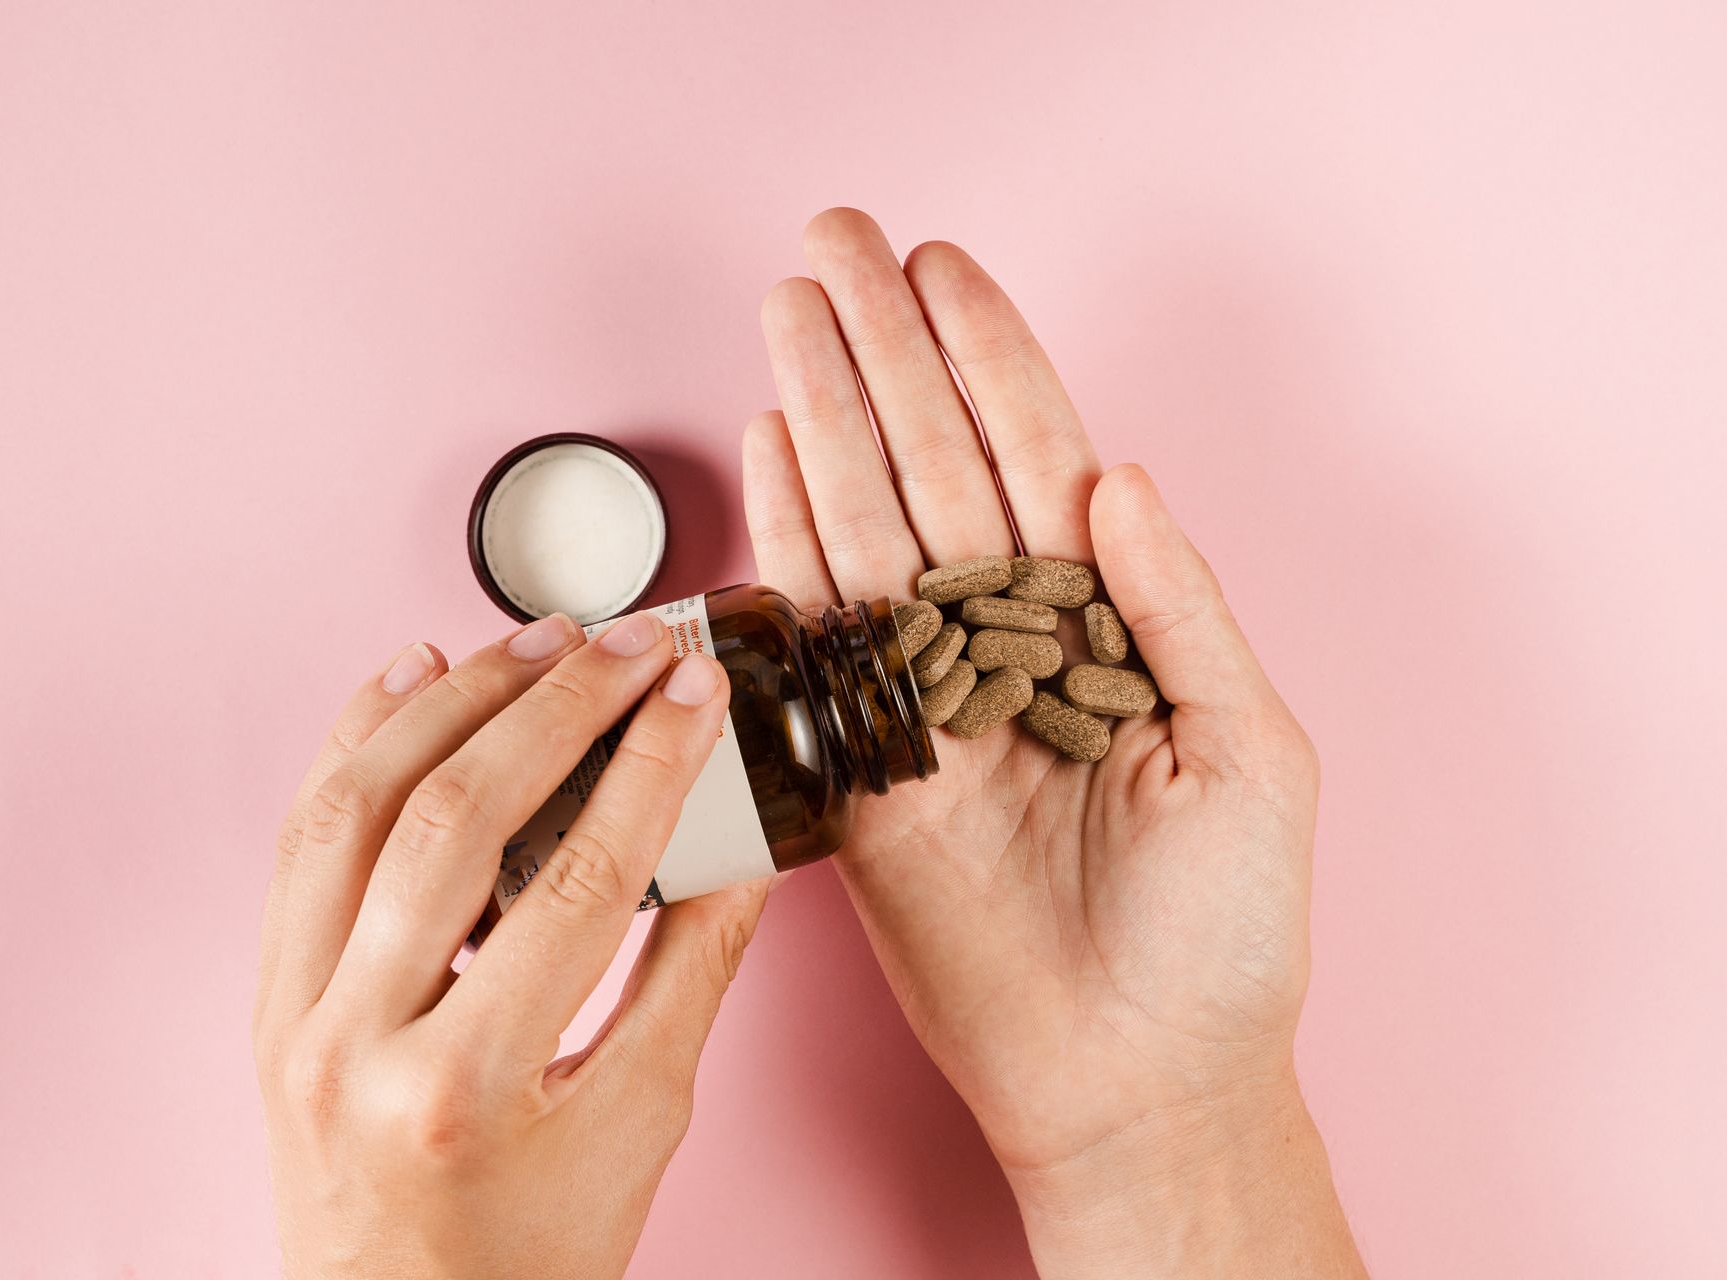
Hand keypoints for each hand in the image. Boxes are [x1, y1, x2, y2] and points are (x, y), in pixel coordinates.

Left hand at [253, 615, 767, 1278]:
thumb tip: (738, 846)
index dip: (647, 768)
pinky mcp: (267, 1000)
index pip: (576, 885)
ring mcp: (291, 1018)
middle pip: (454, 820)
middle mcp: (355, 1043)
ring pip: (353, 807)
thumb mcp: (641, 1127)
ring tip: (533, 641)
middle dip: (555, 707)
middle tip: (626, 644)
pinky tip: (411, 679)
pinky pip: (299, 843)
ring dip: (450, 704)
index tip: (693, 691)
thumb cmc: (530, 1257)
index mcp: (468, 1090)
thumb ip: (689, 975)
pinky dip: (354, 744)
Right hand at [744, 210, 1363, 1274]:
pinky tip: (772, 448)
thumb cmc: (1224, 932)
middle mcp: (1005, 639)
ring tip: (786, 310)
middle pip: (934, 461)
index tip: (940, 264)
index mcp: (1103, 622)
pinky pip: (816, 632)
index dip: (987, 356)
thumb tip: (1115, 478)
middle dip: (882, 347)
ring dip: (823, 411)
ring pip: (865, 522)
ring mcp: (925, 694)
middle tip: (832, 241)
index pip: (1036, 454)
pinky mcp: (860, 764)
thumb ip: (1177, 607)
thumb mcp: (1250, 753)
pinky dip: (787, 538)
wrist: (1133, 1076)